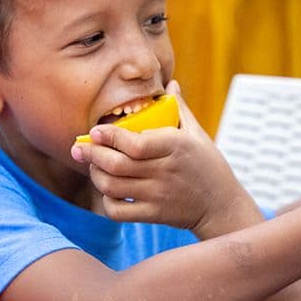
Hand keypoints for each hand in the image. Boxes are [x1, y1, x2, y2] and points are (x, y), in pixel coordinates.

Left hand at [71, 81, 262, 237]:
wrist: (221, 205)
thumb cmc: (208, 165)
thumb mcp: (198, 134)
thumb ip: (180, 109)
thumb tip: (172, 84)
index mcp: (176, 146)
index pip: (135, 143)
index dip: (110, 137)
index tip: (95, 131)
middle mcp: (165, 171)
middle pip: (117, 165)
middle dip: (92, 155)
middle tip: (79, 148)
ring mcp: (158, 195)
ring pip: (113, 187)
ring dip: (96, 176)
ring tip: (92, 166)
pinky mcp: (154, 215)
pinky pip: (118, 212)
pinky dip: (106, 202)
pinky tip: (107, 191)